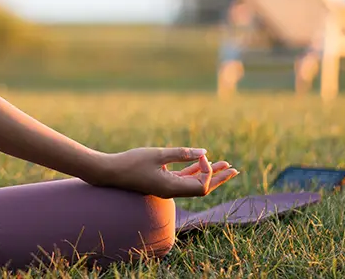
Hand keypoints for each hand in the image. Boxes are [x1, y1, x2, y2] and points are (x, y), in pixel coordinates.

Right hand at [92, 147, 239, 197]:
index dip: (207, 171)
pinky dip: (193, 170)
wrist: (110, 172)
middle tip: (235, 169)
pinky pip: (182, 178)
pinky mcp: (161, 181)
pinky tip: (200, 162)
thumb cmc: (131, 162)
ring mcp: (167, 187)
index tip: (201, 155)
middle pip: (202, 187)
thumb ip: (181, 154)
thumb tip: (203, 153)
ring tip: (225, 165)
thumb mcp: (157, 154)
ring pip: (194, 182)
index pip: (201, 186)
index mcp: (172, 188)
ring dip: (208, 172)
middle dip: (219, 177)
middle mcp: (172, 191)